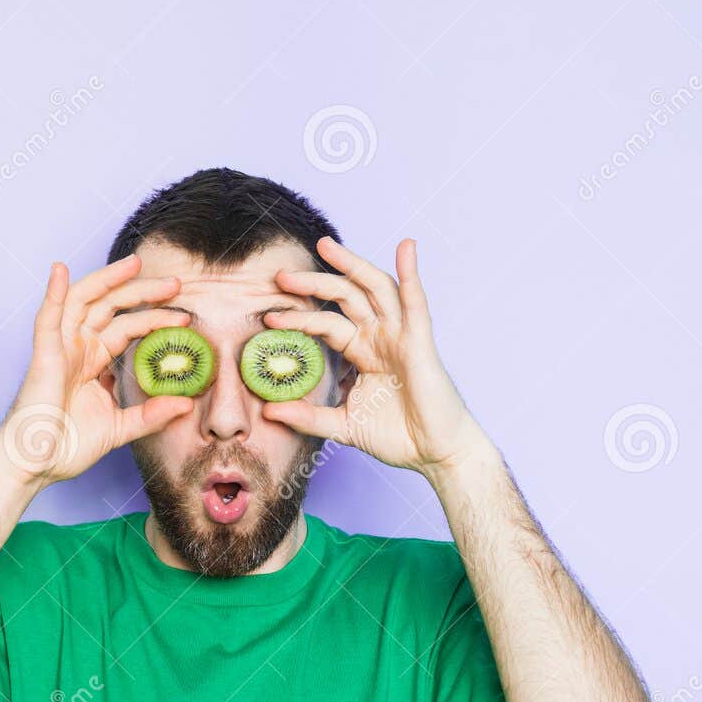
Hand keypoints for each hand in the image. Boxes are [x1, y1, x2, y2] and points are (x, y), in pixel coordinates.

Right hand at [0, 255, 193, 484]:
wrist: (36, 466)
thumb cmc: (67, 447)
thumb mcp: (120, 428)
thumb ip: (151, 414)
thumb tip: (186, 404)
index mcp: (92, 362)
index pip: (126, 327)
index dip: (154, 318)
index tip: (183, 318)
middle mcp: (77, 349)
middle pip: (111, 307)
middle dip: (142, 292)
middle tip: (176, 284)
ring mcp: (60, 349)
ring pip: (83, 301)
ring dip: (109, 280)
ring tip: (136, 265)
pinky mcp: (44, 356)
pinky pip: (47, 319)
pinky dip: (53, 293)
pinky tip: (60, 270)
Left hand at [262, 236, 488, 476]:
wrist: (434, 454)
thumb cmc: (396, 437)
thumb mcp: (342, 425)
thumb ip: (307, 417)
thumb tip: (268, 411)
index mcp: (363, 351)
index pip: (327, 323)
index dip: (300, 318)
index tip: (269, 318)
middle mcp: (380, 337)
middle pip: (345, 297)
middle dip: (314, 283)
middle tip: (282, 277)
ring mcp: (401, 336)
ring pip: (374, 289)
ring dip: (351, 265)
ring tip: (324, 247)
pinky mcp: (420, 341)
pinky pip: (415, 302)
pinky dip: (411, 273)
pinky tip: (405, 247)